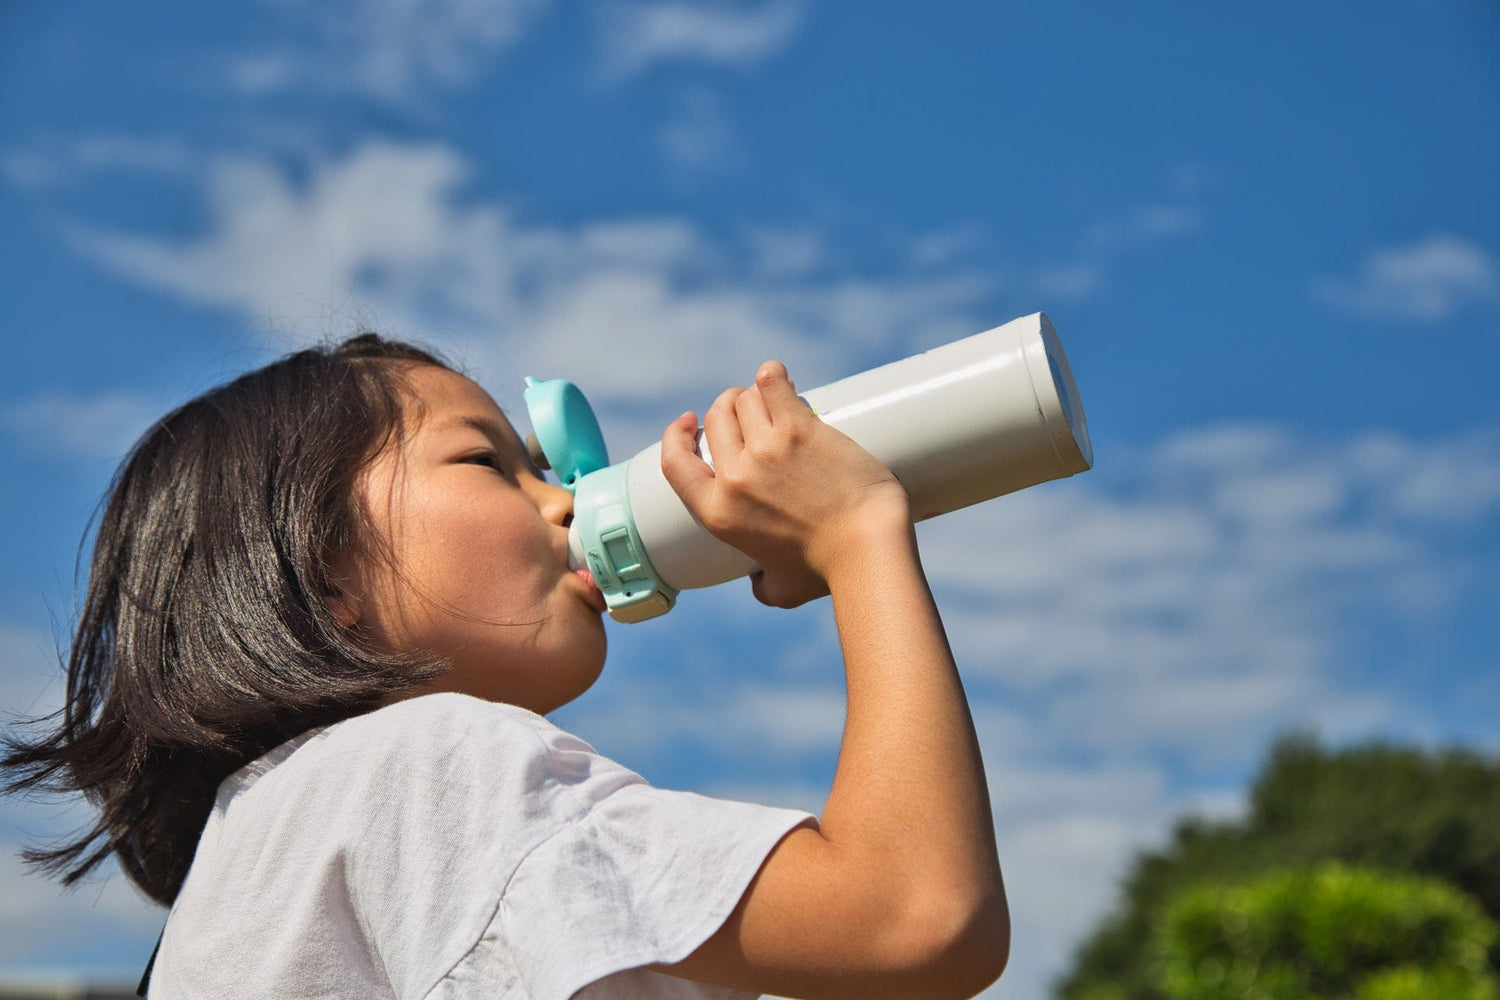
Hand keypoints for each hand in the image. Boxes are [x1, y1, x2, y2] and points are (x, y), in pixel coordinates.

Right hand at [660, 361, 909, 607]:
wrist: (867, 549)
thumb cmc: (829, 573)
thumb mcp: (779, 591)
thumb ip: (760, 585)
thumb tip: (758, 581)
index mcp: (718, 513)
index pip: (674, 462)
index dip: (676, 436)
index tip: (689, 423)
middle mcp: (735, 477)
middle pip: (716, 419)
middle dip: (729, 408)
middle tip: (751, 410)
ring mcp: (766, 450)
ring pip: (745, 399)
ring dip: (757, 395)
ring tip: (778, 400)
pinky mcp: (800, 429)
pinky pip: (772, 383)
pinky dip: (772, 375)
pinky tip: (780, 378)